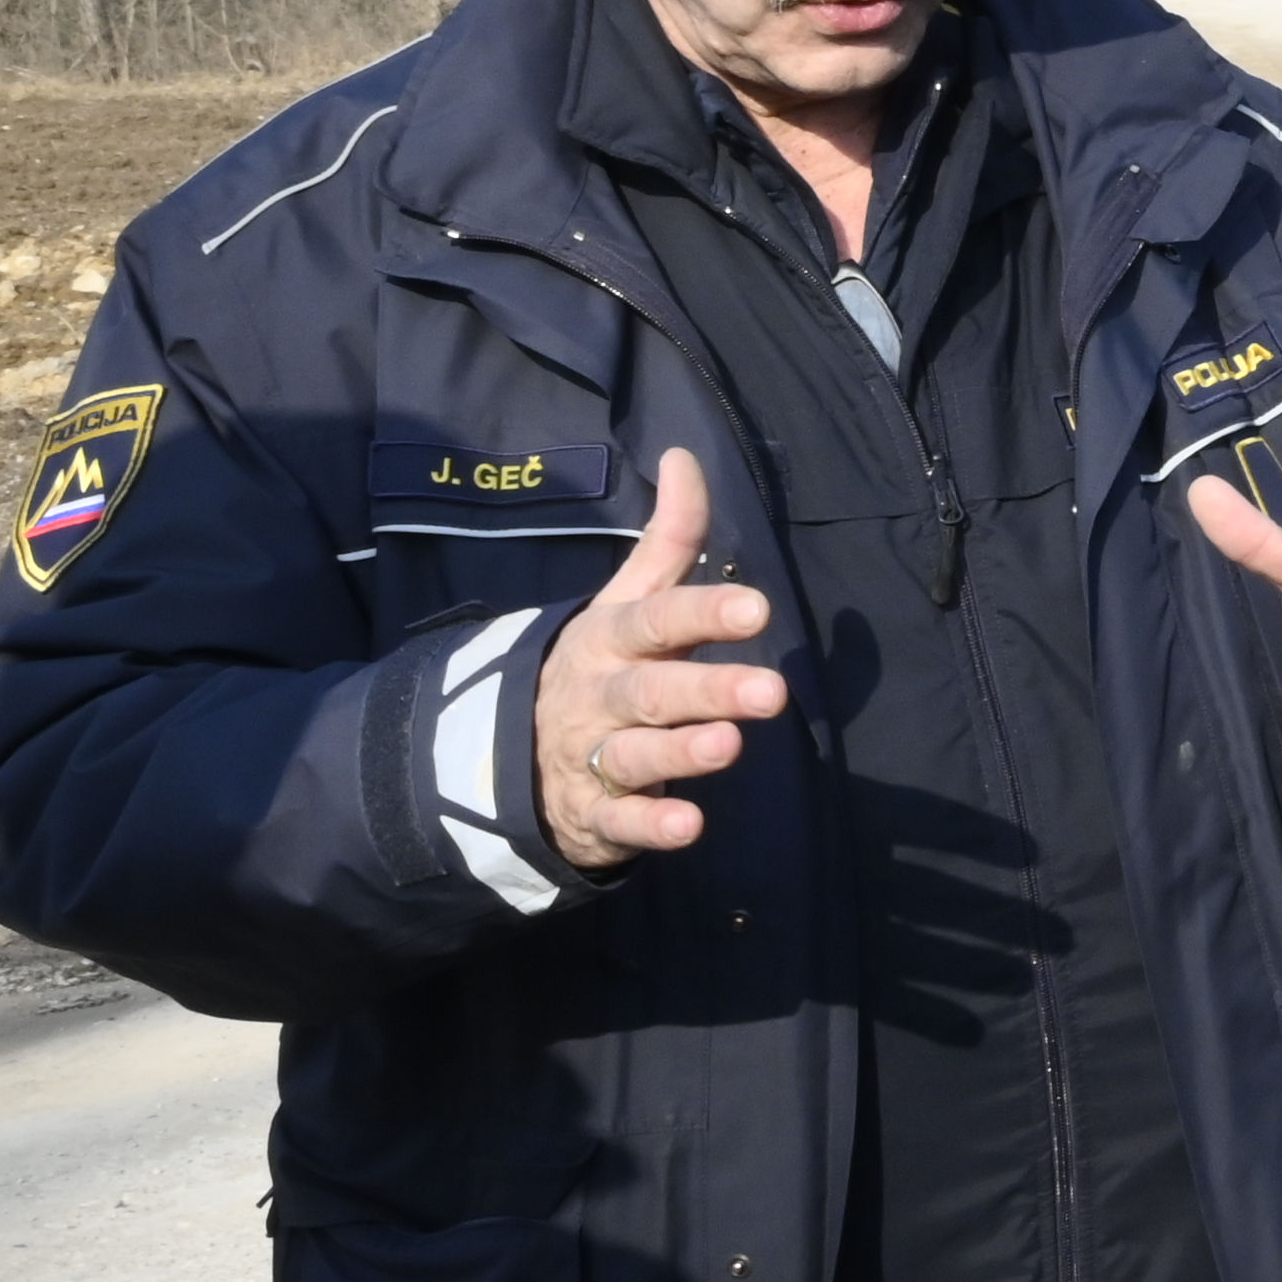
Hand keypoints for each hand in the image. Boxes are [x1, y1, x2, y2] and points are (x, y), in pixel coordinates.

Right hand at [535, 450, 785, 872]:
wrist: (510, 748)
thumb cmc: (599, 664)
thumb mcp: (623, 599)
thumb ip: (668, 538)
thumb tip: (686, 455)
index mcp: (612, 639)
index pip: (658, 620)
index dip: (704, 613)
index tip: (756, 608)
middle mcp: (601, 695)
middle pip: (653, 691)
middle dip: (708, 690)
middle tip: (770, 691)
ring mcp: (592, 755)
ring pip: (636, 754)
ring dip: (681, 753)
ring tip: (728, 747)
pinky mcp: (594, 813)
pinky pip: (621, 821)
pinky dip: (650, 826)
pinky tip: (688, 827)